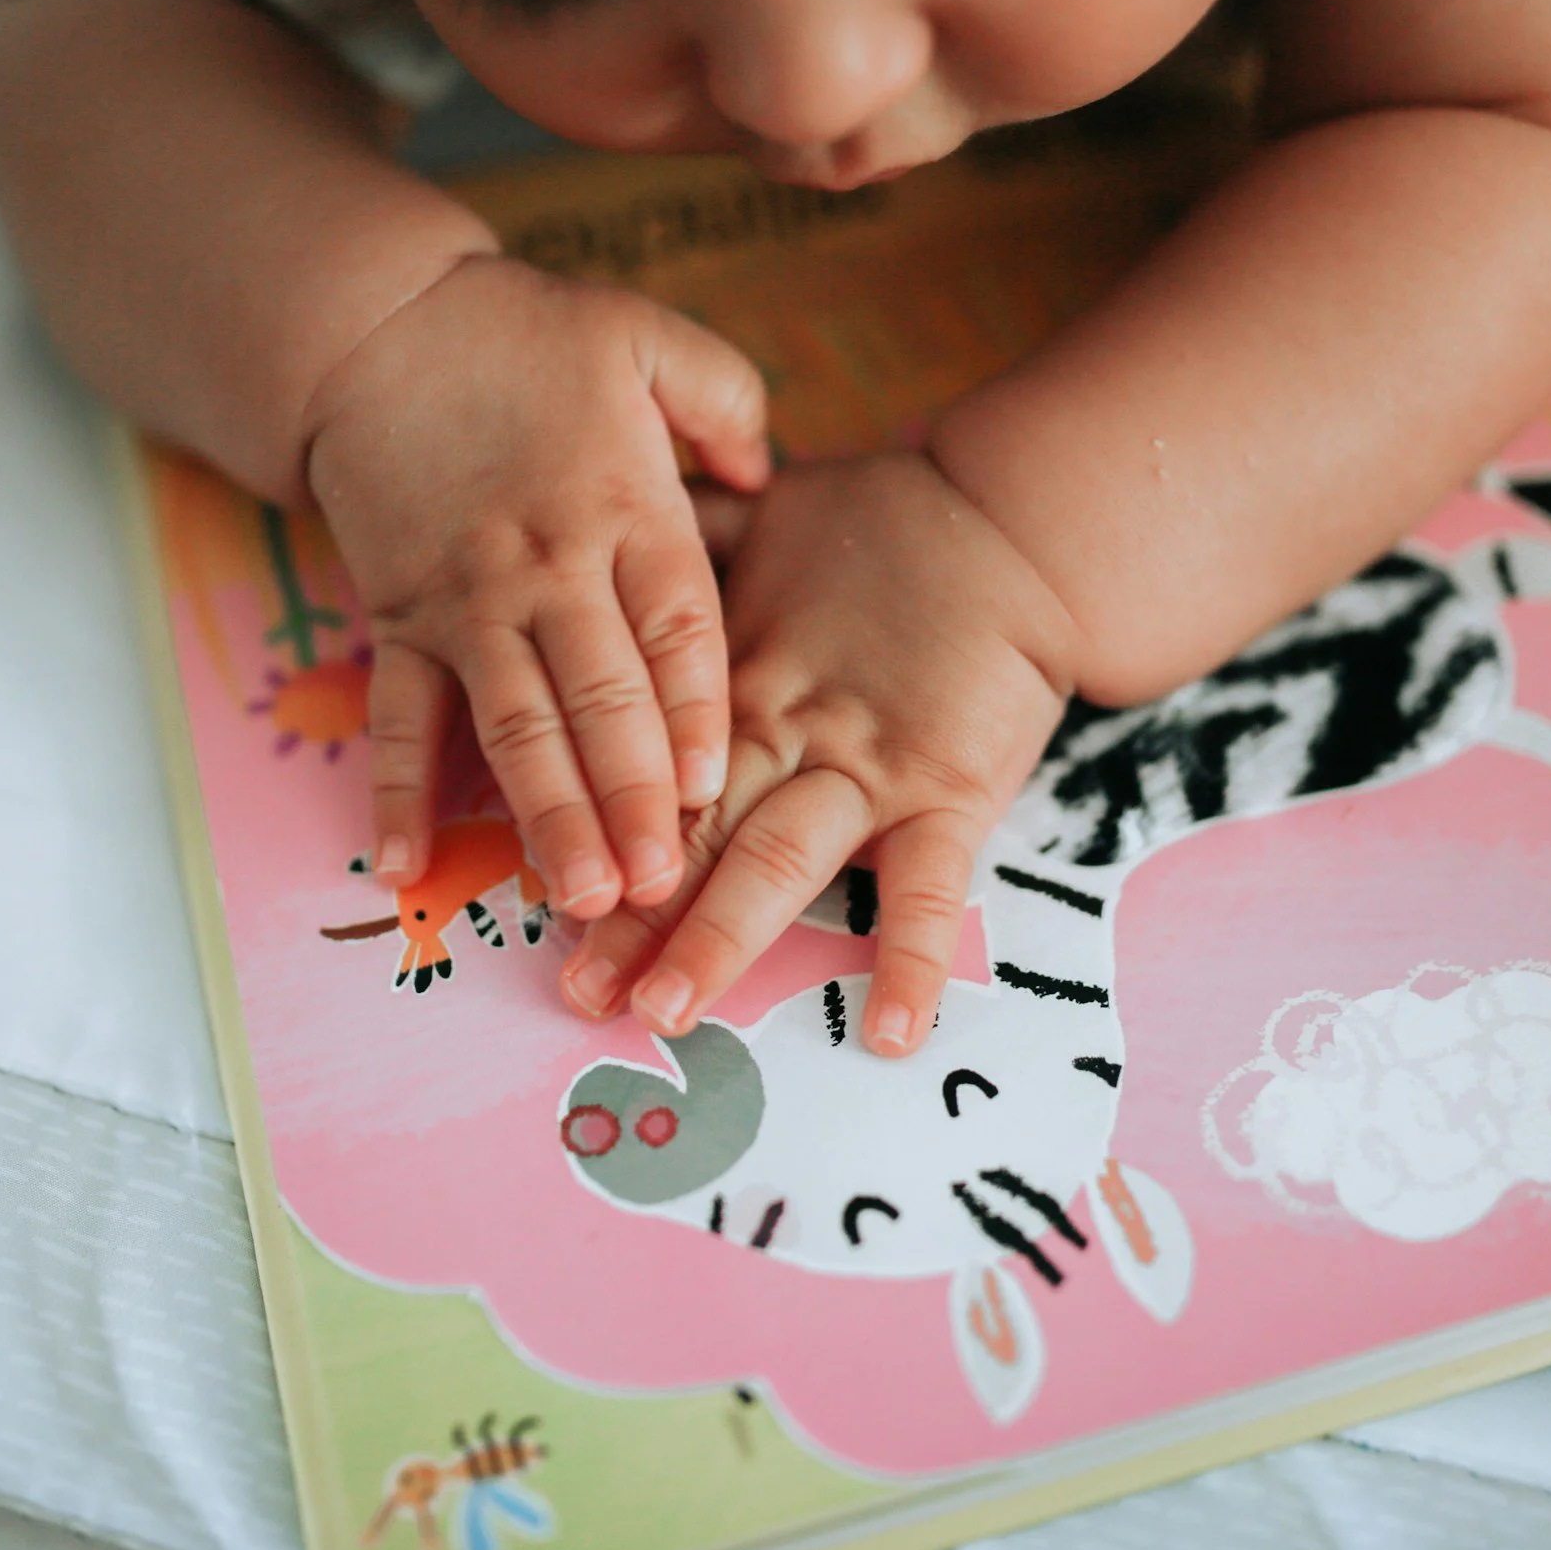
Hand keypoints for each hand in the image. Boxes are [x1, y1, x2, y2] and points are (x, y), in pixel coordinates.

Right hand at [308, 254, 768, 918]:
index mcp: (622, 508)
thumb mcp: (645, 336)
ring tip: (582, 897)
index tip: (717, 787)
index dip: (695, 710)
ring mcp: (467, 604)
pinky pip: (397, 717)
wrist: (369, 324)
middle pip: (599, 698)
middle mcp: (546, 570)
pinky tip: (405, 866)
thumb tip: (773, 475)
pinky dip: (394, 792)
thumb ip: (726, 402)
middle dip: (632, 797)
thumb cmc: (522, 334)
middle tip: (663, 885)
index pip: (673, 627)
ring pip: (512, 727)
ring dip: (546, 816)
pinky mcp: (400, 619)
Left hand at [558, 451, 1079, 1054]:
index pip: (643, 767)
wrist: (1011, 520)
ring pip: (780, 857)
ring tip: (666, 1010)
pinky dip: (909, 958)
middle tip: (578, 992)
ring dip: (720, 935)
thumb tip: (592, 523)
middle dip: (631, 915)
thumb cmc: (879, 522)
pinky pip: (931, 887)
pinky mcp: (949, 788)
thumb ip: (678, 536)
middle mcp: (786, 728)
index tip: (539, 894)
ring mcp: (868, 765)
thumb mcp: (757, 514)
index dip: (589, 829)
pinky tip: (888, 1036)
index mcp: (727, 674)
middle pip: (692, 830)